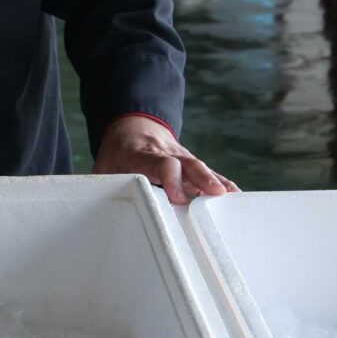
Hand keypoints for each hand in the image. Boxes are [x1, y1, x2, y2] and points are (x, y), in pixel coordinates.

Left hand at [93, 114, 235, 204]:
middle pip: (185, 163)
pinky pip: (206, 172)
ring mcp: (179, 155)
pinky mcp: (189, 161)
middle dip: (201, 178)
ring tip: (231, 197)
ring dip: (215, 181)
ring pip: (199, 167)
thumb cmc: (116, 152)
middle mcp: (164, 152)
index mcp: (139, 154)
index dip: (170, 176)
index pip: (157, 162)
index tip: (177, 197)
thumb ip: (103, 186)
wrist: (132, 124)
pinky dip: (221, 181)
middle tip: (215, 194)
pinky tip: (235, 193)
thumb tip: (101, 213)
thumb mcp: (103, 166)